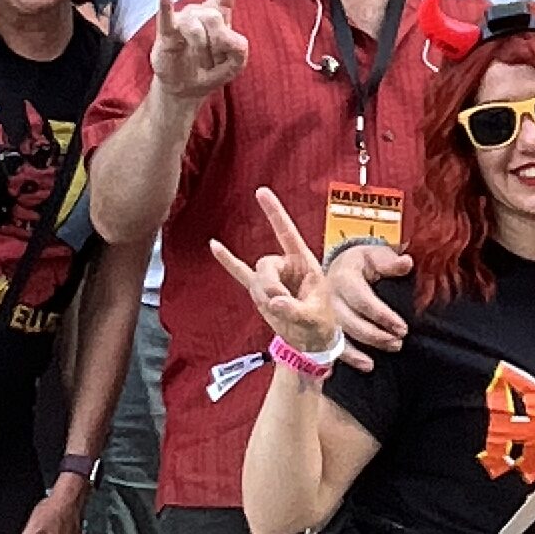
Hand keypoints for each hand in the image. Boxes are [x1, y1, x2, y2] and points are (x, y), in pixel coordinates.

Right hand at [151, 0, 249, 103]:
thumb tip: (228, 34)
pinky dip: (166, 8)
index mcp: (220, 13)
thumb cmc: (210, 70)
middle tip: (214, 60)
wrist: (185, 89)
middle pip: (215, 17)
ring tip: (199, 62)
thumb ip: (240, 50)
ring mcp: (182, 20)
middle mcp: (200, 11)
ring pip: (198, 28)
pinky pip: (168, 19)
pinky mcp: (167, 33)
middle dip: (218, 44)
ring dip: (202, 51)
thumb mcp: (235, 64)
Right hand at [209, 187, 340, 354]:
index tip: (261, 192)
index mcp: (305, 264)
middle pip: (265, 263)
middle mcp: (288, 266)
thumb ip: (294, 310)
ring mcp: (272, 278)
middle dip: (268, 284)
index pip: (287, 233)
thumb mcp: (314, 318)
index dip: (275, 213)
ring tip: (276, 310)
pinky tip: (214, 246)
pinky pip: (240, 272)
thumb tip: (274, 302)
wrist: (311, 342)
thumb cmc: (320, 325)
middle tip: (278, 304)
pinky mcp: (260, 290)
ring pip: (255, 276)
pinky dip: (228, 260)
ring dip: (262, 294)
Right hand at [327, 238, 413, 368]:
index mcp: (343, 277)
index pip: (362, 300)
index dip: (383, 317)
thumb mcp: (376, 255)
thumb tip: (406, 263)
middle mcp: (329, 296)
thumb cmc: (362, 263)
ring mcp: (323, 313)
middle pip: (349, 321)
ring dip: (360, 351)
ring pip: (338, 337)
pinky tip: (366, 365)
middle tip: (398, 343)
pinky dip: (348, 358)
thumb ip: (391, 262)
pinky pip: (331, 346)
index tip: (402, 328)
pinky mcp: (322, 326)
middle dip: (375, 336)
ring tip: (385, 354)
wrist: (340, 267)